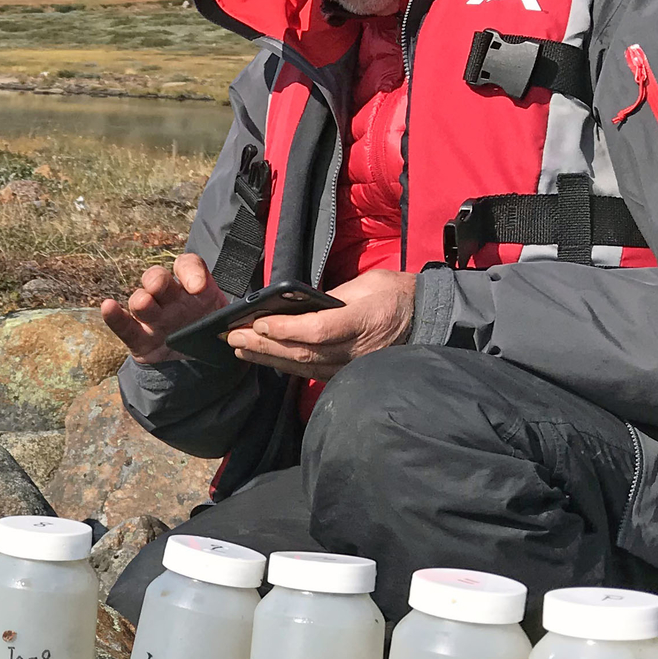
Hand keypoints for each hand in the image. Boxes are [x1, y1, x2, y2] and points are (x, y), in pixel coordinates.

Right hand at [102, 253, 230, 363]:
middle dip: (157, 280)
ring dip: (140, 299)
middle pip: (158, 278)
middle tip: (159, 286)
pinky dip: (115, 317)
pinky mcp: (139, 338)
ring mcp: (153, 317)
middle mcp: (170, 297)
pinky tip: (108, 307)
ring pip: (141, 300)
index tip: (198, 287)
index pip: (188, 266)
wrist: (200, 366)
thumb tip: (258, 316)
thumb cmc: (215, 335)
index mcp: (195, 289)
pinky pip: (125, 327)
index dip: (191, 272)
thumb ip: (240, 318)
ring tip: (144, 303)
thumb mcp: (231, 323)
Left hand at [226, 269, 417, 379]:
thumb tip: (295, 305)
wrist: (423, 319)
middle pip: (304, 352)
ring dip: (268, 358)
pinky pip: (312, 373)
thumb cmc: (392, 294)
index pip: (319, 329)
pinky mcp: (347, 374)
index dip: (287, 328)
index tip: (259, 321)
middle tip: (233, 336)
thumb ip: (332, 297)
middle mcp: (357, 349)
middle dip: (265, 345)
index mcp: (363, 320)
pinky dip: (285, 366)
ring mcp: (352, 366)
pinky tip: (264, 359)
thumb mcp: (366, 284)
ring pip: (304, 367)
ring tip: (240, 347)